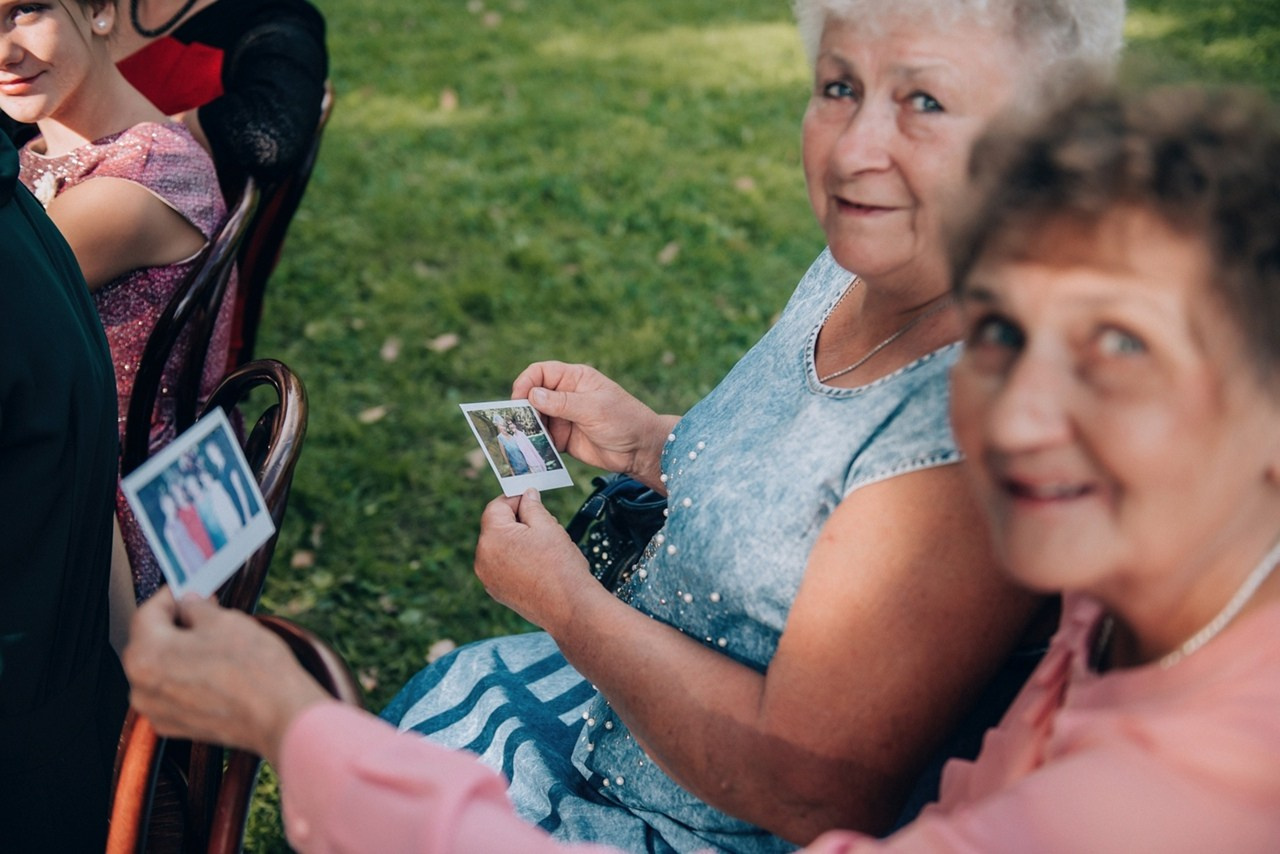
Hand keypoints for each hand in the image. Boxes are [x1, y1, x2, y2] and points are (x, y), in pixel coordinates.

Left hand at [123, 590, 329, 765]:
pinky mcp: (175, 726)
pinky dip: (187, 678)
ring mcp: (156, 710)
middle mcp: (141, 687)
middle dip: (175, 624)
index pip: (147, 613)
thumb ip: (196, 607)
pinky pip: (172, 691)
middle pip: (150, 642)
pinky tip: (215, 671)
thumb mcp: (225, 621)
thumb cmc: (254, 669)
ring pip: (161, 668)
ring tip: (215, 644)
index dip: (171, 596)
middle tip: (205, 612)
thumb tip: (189, 604)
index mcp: (146, 655)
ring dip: (180, 652)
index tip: (187, 590)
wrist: (280, 715)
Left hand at [474, 490, 603, 631]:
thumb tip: (527, 495)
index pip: (497, 506)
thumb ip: (532, 506)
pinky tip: (539, 565)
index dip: (516, 499)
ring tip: (544, 549)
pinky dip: (516, 561)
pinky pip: (503, 567)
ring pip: (500, 547)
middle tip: (544, 525)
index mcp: (492, 538)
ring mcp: (488, 578)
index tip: (532, 498)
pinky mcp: (497, 592)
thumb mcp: (548, 526)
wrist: (570, 608)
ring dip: (517, 542)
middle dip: (518, 522)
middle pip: (497, 527)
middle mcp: (483, 559)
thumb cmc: (561, 568)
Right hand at [512, 361, 675, 487]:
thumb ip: (562, 402)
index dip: (526, 383)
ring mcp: (564, 417)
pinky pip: (543, 439)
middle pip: (533, 396)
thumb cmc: (624, 420)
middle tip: (515, 424)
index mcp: (574, 379)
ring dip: (527, 428)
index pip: (541, 372)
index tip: (519, 399)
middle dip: (523, 408)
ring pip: (535, 419)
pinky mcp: (563, 438)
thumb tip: (532, 395)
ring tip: (520, 439)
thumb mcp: (593, 408)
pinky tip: (530, 451)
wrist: (641, 450)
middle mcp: (566, 395)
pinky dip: (535, 444)